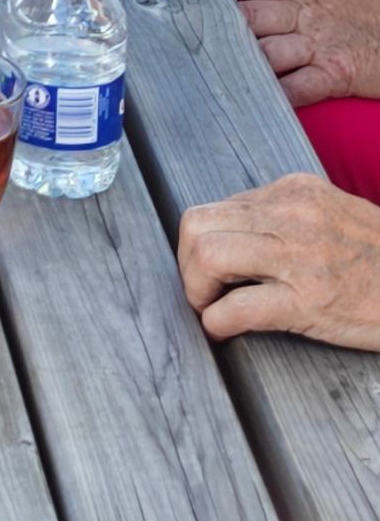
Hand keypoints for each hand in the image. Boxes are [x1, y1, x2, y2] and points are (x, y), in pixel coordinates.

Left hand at [177, 174, 379, 350]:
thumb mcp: (334, 214)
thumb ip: (287, 214)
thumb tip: (236, 232)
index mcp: (294, 191)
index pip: (217, 206)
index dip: (201, 242)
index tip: (210, 269)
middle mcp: (292, 214)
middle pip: (197, 224)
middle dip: (186, 263)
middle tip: (202, 290)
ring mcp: (300, 257)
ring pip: (207, 256)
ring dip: (196, 289)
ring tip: (211, 307)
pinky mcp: (309, 301)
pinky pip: (237, 308)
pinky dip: (217, 322)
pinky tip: (226, 330)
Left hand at [222, 0, 379, 110]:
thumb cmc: (376, 8)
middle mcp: (307, 14)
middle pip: (250, 17)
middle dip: (221, 29)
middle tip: (198, 38)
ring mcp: (321, 45)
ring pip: (267, 51)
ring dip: (244, 63)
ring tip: (219, 72)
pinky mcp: (338, 74)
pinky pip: (299, 87)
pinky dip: (278, 95)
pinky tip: (260, 100)